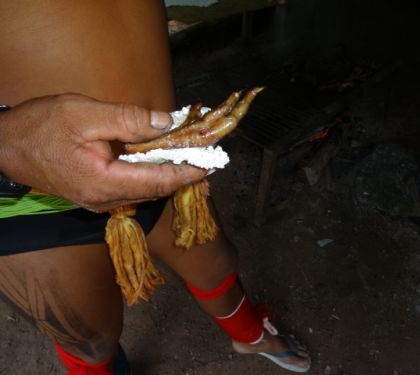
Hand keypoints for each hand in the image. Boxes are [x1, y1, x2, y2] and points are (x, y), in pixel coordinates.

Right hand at [0, 93, 206, 210]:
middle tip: (209, 161)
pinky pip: (133, 190)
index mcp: (104, 182)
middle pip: (156, 190)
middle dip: (184, 175)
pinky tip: (162, 164)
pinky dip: (152, 177)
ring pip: (146, 192)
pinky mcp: (96, 197)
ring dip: (170, 177)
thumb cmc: (41, 127)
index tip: (211, 164)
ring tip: (193, 162)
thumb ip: (129, 120)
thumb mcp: (85, 113)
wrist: (5, 147)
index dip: (188, 172)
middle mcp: (106, 200)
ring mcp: (100, 202)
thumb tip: (167, 123)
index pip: (158, 180)